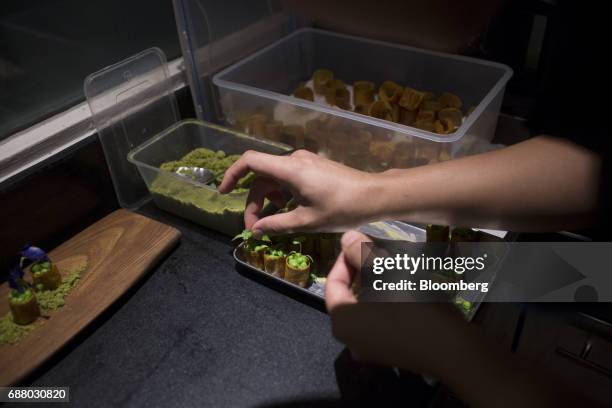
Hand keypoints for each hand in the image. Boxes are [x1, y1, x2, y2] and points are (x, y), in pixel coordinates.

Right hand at [219, 150, 378, 234]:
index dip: (232, 174)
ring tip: (272, 223)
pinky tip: (288, 213)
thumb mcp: (307, 221)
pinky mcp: (314, 168)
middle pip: (261, 177)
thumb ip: (277, 225)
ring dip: (268, 200)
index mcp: (289, 169)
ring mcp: (305, 162)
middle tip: (255, 228)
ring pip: (275, 179)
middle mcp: (294, 160)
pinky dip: (282, 195)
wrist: (374, 196)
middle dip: (253, 202)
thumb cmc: (342, 208)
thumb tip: (257, 229)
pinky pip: (289, 179)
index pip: (250, 161)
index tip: (223, 192)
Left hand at [326, 230, 470, 376]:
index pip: (333, 283)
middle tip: (382, 251)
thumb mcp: (388, 272)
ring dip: (378, 283)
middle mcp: (350, 339)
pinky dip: (388, 301)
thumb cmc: (415, 308)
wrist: (455, 350)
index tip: (363, 242)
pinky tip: (407, 287)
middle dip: (364, 269)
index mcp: (342, 321)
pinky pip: (382, 319)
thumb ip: (362, 253)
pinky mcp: (392, 352)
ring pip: (367, 306)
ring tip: (396, 265)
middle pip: (350, 294)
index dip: (346, 258)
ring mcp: (371, 348)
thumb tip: (346, 237)